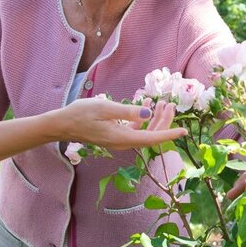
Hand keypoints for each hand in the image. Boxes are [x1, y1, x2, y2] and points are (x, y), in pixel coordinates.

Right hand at [61, 99, 185, 149]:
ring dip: (155, 119)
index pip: (151, 139)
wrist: (62, 125)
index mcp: (122, 138)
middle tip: (170, 104)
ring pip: (145, 133)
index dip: (168, 134)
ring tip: (162, 103)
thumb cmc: (80, 114)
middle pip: (151, 136)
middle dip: (164, 121)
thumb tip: (147, 113)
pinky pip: (135, 130)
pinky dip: (144, 120)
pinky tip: (146, 106)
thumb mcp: (104, 108)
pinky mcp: (115, 136)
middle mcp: (123, 143)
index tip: (184, 131)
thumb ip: (126, 111)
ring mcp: (119, 140)